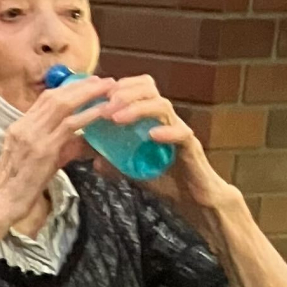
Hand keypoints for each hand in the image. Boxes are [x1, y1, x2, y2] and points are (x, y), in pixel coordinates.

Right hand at [0, 75, 114, 226]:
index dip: (69, 88)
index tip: (88, 83)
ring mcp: (32, 137)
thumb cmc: (18, 189)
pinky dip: (88, 115)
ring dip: (88, 94)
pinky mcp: (43, 150)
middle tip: (104, 80)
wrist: (1, 206)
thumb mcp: (37, 161)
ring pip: (63, 105)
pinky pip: (69, 126)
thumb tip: (83, 140)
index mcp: (19, 127)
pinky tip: (103, 112)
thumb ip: (58, 147)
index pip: (45, 99)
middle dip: (81, 85)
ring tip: (109, 89)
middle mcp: (24, 127)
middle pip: (55, 96)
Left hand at [93, 76, 233, 217]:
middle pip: (150, 90)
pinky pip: (181, 133)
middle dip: (125, 93)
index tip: (98, 96)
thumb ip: (115, 164)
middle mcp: (166, 119)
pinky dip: (166, 132)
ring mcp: (179, 130)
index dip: (119, 87)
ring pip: (163, 107)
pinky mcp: (191, 147)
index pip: (139, 89)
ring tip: (117, 118)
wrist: (192, 199)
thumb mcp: (133, 171)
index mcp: (152, 119)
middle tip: (105, 106)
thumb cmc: (165, 179)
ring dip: (138, 109)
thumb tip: (94, 161)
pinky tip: (151, 135)